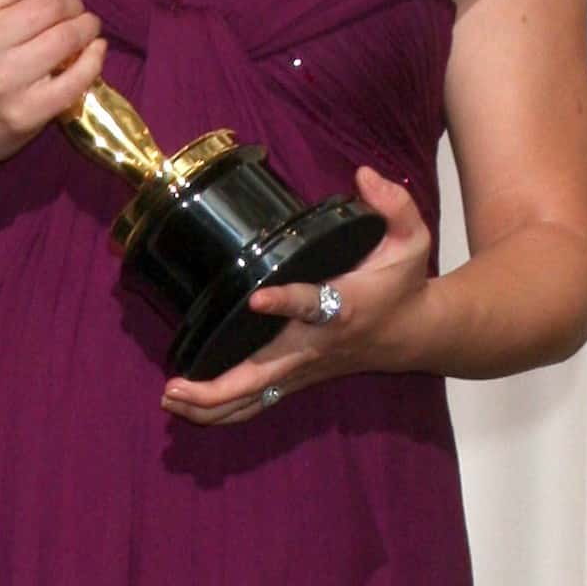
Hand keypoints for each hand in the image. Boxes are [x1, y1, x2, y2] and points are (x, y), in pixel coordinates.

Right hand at [0, 0, 104, 183]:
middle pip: (51, 3)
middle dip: (72, 2)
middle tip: (73, 11)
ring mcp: (4, 80)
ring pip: (68, 35)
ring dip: (87, 27)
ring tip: (85, 29)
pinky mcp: (26, 112)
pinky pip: (77, 78)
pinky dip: (94, 59)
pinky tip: (94, 51)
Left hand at [159, 165, 431, 425]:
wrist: (415, 334)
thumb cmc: (404, 285)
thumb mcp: (412, 239)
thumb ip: (395, 204)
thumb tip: (364, 174)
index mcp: (340, 307)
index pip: (310, 305)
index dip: (285, 302)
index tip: (258, 298)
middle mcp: (315, 344)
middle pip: (263, 375)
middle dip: (218, 387)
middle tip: (175, 385)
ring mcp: (304, 367)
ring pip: (255, 398)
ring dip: (212, 405)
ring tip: (171, 397)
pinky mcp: (298, 377)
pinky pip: (259, 402)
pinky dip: (225, 411)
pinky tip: (191, 408)